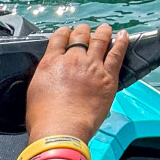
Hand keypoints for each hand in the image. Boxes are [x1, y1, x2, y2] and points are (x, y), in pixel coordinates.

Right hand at [25, 24, 128, 142]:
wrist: (61, 130)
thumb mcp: (35, 90)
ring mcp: (91, 67)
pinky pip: (117, 54)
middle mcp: (72, 60)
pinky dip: (122, 42)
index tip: (68, 34)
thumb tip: (50, 71)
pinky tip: (124, 35)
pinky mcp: (108, 77)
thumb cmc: (44, 118)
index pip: (59, 37)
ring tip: (105, 28)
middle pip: (80, 36)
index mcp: (51, 62)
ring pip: (99, 40)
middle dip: (83, 31)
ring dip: (103, 32)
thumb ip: (45, 75)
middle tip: (86, 32)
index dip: (65, 33)